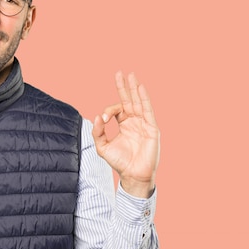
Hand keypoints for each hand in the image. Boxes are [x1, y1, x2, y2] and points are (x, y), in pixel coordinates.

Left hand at [92, 72, 159, 197]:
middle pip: (129, 100)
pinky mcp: (151, 128)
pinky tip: (140, 88)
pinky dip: (144, 99)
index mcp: (124, 125)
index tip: (103, 120)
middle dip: (124, 87)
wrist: (133, 175)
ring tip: (131, 75)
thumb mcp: (103, 147)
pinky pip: (148, 111)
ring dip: (135, 89)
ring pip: (139, 103)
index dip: (108, 111)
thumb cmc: (120, 163)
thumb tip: (97, 117)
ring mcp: (144, 124)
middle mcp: (134, 122)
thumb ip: (98, 132)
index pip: (116, 110)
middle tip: (120, 73)